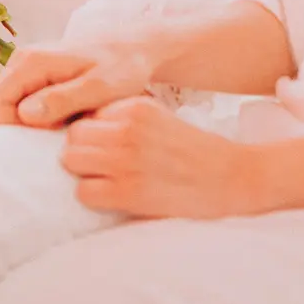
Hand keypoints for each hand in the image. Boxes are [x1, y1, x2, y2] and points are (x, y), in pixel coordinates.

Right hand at [0, 37, 155, 127]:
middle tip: (46, 141)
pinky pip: (19, 103)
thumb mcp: (99, 87)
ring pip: (4, 106)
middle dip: (11, 129)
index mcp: (32, 62)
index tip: (38, 141)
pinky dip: (31, 120)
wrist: (136, 47)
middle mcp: (22, 62)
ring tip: (54, 133)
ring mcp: (27, 69)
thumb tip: (26, 114)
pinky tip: (57, 126)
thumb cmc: (122, 67)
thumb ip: (63, 99)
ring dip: (22, 126)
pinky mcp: (35, 77)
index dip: (6, 129)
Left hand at [60, 96, 254, 218]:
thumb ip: (127, 118)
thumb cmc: (195, 150)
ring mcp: (127, 160)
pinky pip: (83, 191)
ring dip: (83, 172)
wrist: (232, 176)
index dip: (94, 133)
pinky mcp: (129, 191)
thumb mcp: (161, 118)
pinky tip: (113, 195)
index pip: (87, 114)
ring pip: (71, 160)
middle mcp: (128, 129)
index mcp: (136, 107)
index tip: (105, 145)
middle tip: (99, 165)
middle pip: (73, 135)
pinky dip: (93, 196)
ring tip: (104, 179)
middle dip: (81, 150)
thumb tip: (90, 126)